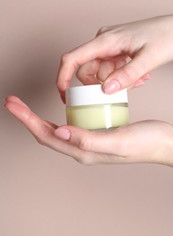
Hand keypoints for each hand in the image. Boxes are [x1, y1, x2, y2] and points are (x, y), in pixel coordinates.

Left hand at [4, 96, 172, 165]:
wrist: (161, 142)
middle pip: (46, 133)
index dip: (27, 120)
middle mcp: (81, 148)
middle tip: (13, 102)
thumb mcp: (117, 141)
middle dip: (26, 118)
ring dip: (37, 117)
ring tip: (26, 105)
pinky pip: (69, 125)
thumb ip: (88, 140)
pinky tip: (57, 107)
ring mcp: (87, 142)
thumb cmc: (144, 142)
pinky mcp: (94, 134)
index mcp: (83, 151)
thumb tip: (59, 133)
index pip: (46, 135)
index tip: (13, 104)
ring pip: (55, 129)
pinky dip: (57, 115)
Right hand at [57, 15, 172, 101]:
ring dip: (115, 82)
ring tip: (137, 80)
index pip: (72, 59)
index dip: (63, 77)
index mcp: (105, 41)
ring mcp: (109, 47)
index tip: (64, 95)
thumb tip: (106, 90)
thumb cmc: (165, 36)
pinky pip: (110, 70)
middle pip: (87, 71)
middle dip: (102, 85)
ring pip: (100, 73)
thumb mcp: (148, 58)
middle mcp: (103, 43)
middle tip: (123, 87)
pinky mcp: (115, 51)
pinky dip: (121, 77)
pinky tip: (138, 76)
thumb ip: (127, 75)